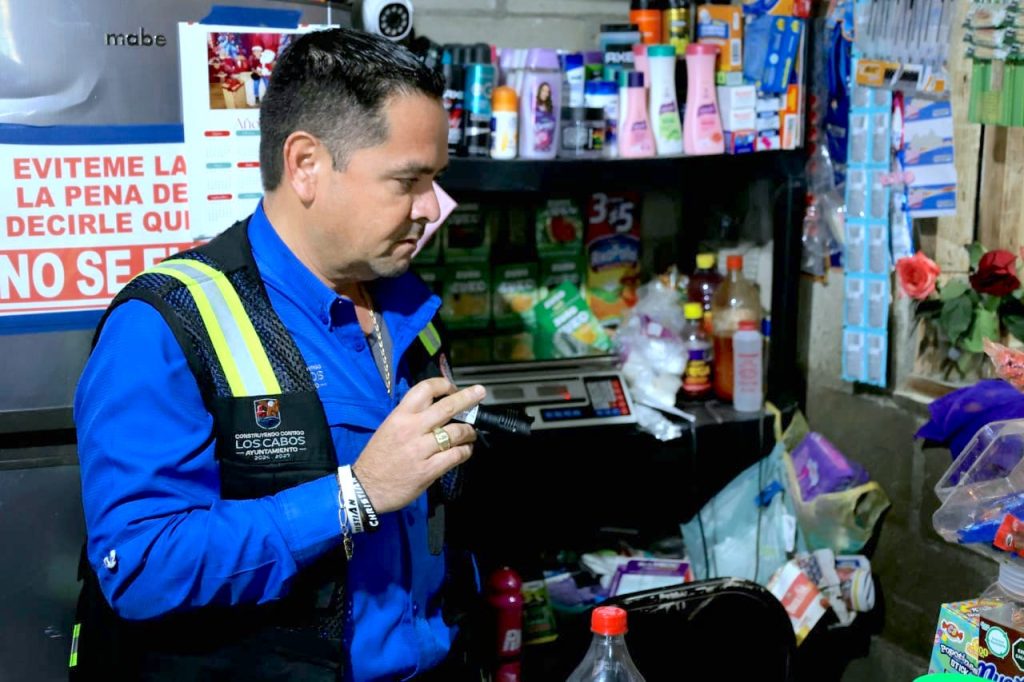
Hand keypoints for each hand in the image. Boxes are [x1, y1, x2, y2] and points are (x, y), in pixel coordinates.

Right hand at [352, 378, 484, 513]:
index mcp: (399, 416)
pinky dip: (465, 451)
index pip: (424, 389)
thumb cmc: (377, 458)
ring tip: (471, 433)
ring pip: (456, 432)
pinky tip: (466, 450)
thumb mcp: (388, 428)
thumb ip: (410, 418)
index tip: (452, 388)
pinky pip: (456, 455)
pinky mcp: (428, 470)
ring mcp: (421, 450)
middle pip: (447, 407)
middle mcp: (411, 429)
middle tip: (480, 393)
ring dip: (469, 431)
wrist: (365, 488)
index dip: (443, 384)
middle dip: (468, 398)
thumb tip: (434, 410)